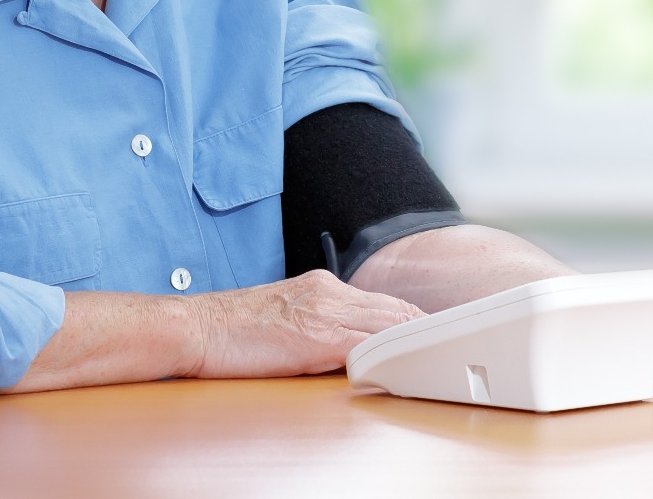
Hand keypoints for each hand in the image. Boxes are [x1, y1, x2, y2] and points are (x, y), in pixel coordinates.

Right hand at [187, 270, 425, 377]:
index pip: (383, 302)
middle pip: (395, 310)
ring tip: (442, 356)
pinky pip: (368, 344)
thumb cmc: (232, 330)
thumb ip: (318, 324)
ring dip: (416, 341)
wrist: (197, 327)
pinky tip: (407, 366)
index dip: (412, 321)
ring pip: (389, 323)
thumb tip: (347, 349)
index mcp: (322, 286)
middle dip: (425, 330)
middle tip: (455, 346)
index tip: (434, 336)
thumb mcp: (285, 317)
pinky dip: (391, 354)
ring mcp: (325, 311)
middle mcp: (329, 291)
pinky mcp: (318, 335)